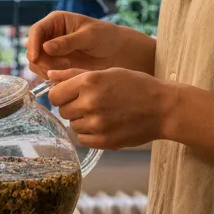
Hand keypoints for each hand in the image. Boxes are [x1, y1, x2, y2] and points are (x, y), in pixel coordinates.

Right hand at [26, 11, 154, 77]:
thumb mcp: (89, 36)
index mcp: (56, 21)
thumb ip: (68, 42)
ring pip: (37, 63)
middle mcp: (51, 36)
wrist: (119, 53)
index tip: (35, 58)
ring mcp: (53, 52)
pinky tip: (68, 75)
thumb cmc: (106, 37)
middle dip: (41, 60)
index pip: (36, 31)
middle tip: (62, 66)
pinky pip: (46, 72)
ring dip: (47, 69)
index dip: (32, 44)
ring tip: (68, 70)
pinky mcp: (57, 65)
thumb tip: (45, 47)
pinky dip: (52, 76)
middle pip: (33, 49)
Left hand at [48, 68, 166, 149]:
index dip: (60, 95)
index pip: (54, 94)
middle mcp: (90, 102)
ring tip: (101, 113)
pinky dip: (89, 134)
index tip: (69, 95)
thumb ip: (75, 74)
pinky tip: (104, 125)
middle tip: (90, 104)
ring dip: (82, 121)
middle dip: (72, 107)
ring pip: (72, 125)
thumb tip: (50, 74)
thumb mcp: (108, 72)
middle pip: (62, 111)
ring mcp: (97, 124)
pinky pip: (83, 139)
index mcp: (89, 81)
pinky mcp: (104, 141)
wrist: (163, 108)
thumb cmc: (136, 86)